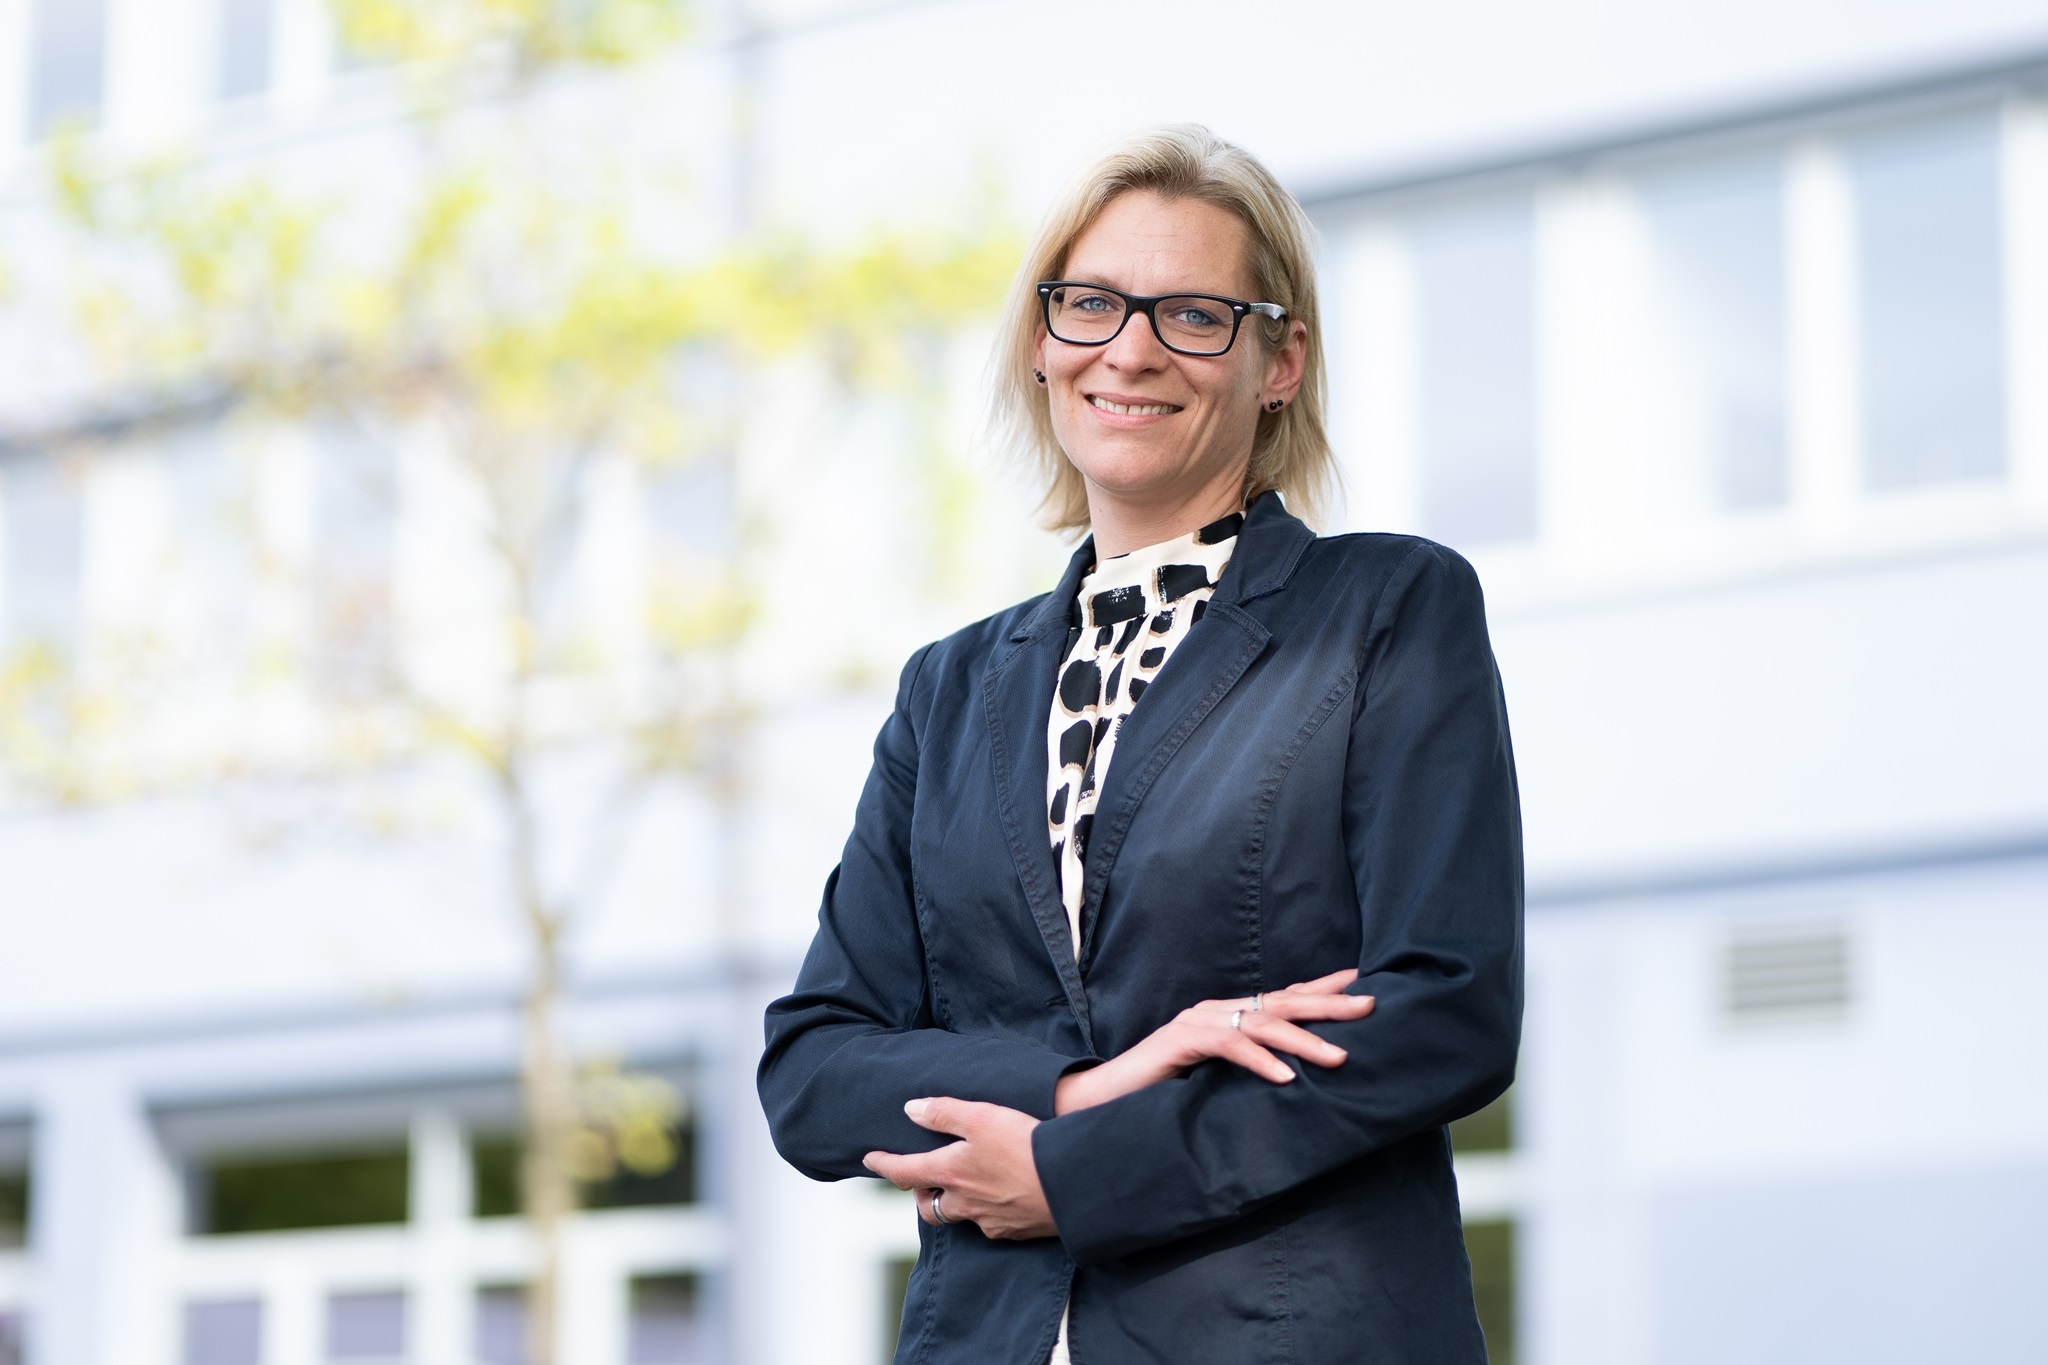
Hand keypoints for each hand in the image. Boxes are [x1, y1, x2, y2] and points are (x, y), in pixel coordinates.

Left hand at [862, 1098, 1056, 1240]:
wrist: (1069, 1184)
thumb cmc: (1024, 1146)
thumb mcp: (982, 1117)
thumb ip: (944, 1113)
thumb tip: (911, 1110)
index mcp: (952, 1173)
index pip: (905, 1172)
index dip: (885, 1165)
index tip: (869, 1159)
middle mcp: (964, 1203)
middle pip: (929, 1206)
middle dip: (920, 1195)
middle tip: (922, 1181)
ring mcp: (988, 1221)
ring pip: (959, 1216)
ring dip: (953, 1204)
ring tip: (961, 1188)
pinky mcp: (1013, 1231)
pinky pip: (989, 1225)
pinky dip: (985, 1213)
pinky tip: (999, 1199)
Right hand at [1054, 968, 1374, 1113]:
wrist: (1103, 1101)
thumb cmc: (1161, 1095)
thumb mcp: (1217, 1081)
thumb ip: (1248, 1072)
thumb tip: (1298, 1084)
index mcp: (1227, 1016)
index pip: (1282, 997)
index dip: (1322, 989)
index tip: (1363, 984)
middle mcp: (1216, 1011)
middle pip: (1282, 1002)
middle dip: (1329, 1004)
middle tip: (1370, 1008)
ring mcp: (1197, 1022)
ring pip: (1261, 1023)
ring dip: (1304, 1040)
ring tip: (1340, 1057)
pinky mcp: (1180, 1041)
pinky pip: (1228, 1046)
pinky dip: (1260, 1060)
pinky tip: (1286, 1077)